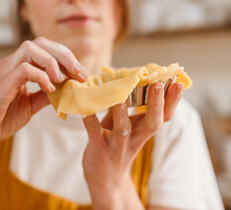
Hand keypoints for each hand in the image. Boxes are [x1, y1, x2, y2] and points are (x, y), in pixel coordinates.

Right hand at [0, 37, 86, 151]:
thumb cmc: (0, 120)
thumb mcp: (30, 105)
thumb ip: (46, 94)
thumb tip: (67, 89)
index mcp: (17, 66)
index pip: (44, 48)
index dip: (65, 57)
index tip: (80, 74)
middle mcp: (10, 63)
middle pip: (40, 42)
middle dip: (64, 55)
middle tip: (79, 73)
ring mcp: (4, 71)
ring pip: (31, 49)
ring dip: (53, 62)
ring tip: (63, 80)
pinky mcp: (1, 83)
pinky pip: (24, 69)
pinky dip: (41, 77)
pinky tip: (49, 90)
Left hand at [82, 82, 182, 208]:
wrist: (105, 181)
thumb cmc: (115, 147)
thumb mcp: (127, 129)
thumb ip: (128, 110)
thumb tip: (126, 83)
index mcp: (143, 133)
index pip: (163, 117)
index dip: (172, 102)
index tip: (178, 83)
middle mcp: (134, 140)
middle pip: (152, 124)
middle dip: (156, 104)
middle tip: (157, 84)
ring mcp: (116, 145)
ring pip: (123, 129)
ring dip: (122, 112)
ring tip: (121, 96)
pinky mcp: (98, 148)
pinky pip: (94, 132)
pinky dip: (90, 119)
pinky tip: (86, 107)